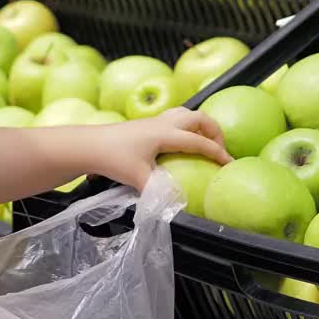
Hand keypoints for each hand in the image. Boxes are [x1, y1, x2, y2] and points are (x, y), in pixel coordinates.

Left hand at [91, 107, 232, 190]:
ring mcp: (154, 121)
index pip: (199, 141)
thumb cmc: (112, 158)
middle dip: (214, 131)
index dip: (217, 152)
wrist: (88, 144)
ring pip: (186, 114)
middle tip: (219, 150)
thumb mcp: (138, 178)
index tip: (229, 164)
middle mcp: (163, 123)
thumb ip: (159, 191)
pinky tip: (180, 145)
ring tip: (204, 144)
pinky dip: (186, 127)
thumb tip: (176, 204)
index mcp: (166, 134)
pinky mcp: (145, 125)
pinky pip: (174, 119)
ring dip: (200, 126)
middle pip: (198, 117)